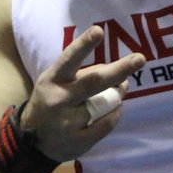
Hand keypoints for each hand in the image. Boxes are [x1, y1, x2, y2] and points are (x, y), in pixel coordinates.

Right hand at [24, 26, 144, 160]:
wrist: (32, 141)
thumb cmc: (52, 101)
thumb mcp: (59, 82)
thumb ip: (86, 74)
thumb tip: (123, 74)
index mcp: (53, 79)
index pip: (70, 58)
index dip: (84, 45)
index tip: (98, 31)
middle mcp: (59, 99)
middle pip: (94, 82)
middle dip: (119, 69)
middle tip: (140, 59)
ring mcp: (68, 122)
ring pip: (106, 104)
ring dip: (116, 97)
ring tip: (115, 94)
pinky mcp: (78, 141)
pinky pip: (107, 124)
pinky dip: (114, 115)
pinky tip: (112, 111)